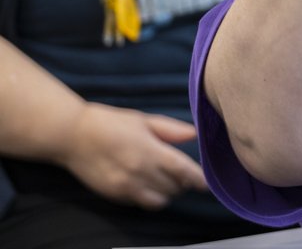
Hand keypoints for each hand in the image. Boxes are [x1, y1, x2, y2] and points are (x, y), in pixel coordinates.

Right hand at [59, 103, 207, 209]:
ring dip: (168, 193)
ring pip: (159, 201)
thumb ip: (171, 129)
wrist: (72, 136)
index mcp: (149, 151)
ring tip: (166, 180)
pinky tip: (148, 184)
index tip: (206, 184)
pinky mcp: (114, 196)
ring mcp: (125, 187)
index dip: (197, 179)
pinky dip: (150, 198)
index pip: (182, 171)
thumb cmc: (110, 123)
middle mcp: (138, 173)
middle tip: (181, 173)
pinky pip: (141, 203)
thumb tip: (194, 134)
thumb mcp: (143, 120)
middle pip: (173, 188)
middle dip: (182, 183)